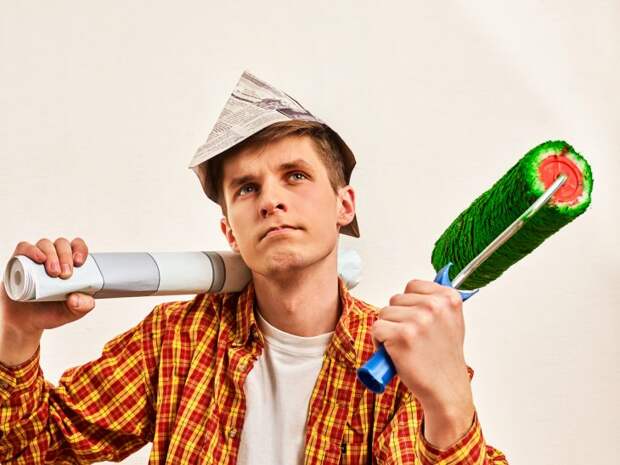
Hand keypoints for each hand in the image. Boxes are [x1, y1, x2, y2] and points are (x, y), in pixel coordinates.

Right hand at [0, 237, 95, 364]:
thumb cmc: (51, 312)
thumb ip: (83, 306)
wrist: (26, 321)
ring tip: (53, 273)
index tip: (79, 262)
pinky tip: (39, 259)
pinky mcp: (20, 261)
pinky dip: (32, 250)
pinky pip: (25, 248)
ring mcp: (36, 259)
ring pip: (45, 244)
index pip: (77, 246)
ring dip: (51, 255)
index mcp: (70, 264)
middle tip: (65, 274)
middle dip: (65, 256)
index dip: (80, 249)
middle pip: (62, 244)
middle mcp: (54, 258)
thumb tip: (76, 297)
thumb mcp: (72, 313)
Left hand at [371, 279, 473, 447]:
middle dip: (397, 318)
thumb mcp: (451, 322)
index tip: (418, 322)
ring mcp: (418, 320)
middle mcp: (435, 306)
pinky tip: (394, 353)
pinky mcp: (401, 335)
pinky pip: (376, 329)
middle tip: (411, 339)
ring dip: (387, 330)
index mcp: (449, 298)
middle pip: (395, 299)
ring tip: (405, 347)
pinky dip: (379, 342)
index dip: (408, 305)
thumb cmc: (443, 358)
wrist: (445, 390)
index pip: (412, 286)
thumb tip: (414, 288)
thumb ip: (436, 302)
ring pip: (384, 313)